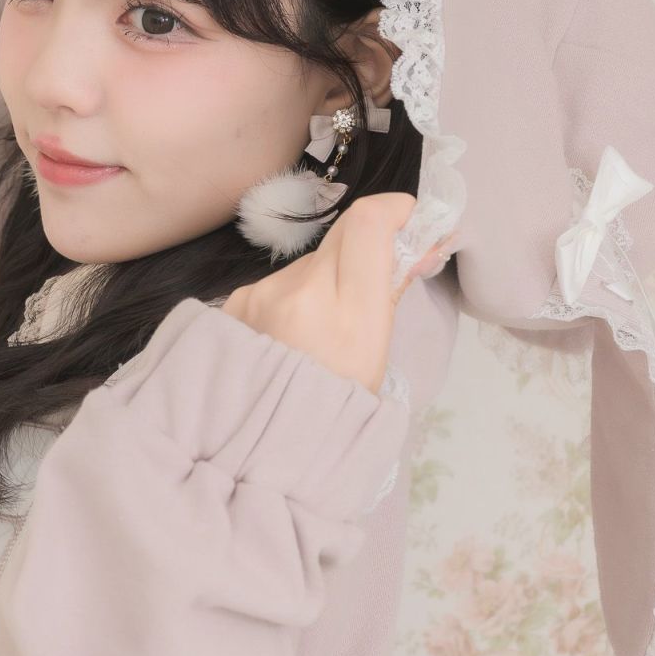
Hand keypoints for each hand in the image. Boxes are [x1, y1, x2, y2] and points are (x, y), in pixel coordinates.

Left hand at [220, 192, 455, 395]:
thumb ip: (390, 292)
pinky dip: (294, 298)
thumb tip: (419, 245)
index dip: (393, 208)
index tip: (408, 217)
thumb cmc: (333, 412)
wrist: (258, 447)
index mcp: (350, 319)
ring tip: (320, 330)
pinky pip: (278, 283)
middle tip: (376, 269)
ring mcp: (262, 296)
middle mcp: (302, 296)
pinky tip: (288, 336)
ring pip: (310, 262)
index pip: (369, 225)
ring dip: (325, 278)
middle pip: (342, 233)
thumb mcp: (376, 359)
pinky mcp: (235, 302)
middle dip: (367, 242)